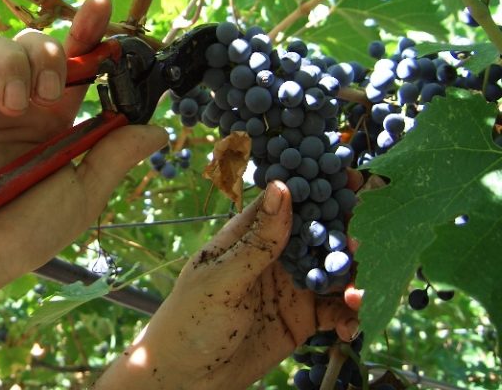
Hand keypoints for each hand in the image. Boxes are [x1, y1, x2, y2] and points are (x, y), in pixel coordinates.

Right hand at [0, 0, 166, 305]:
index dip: (90, 33)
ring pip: (3, 44)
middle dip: (54, 56)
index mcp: (52, 120)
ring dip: (17, 66)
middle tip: (53, 94)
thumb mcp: (80, 193)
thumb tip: (158, 129)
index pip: (75, 65)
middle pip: (41, 44)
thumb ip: (114, 155)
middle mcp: (17, 102)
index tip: (102, 6)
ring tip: (12, 108)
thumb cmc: (19, 232)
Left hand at [97, 175, 362, 389]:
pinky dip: (350, 316)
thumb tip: (280, 187)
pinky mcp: (302, 319)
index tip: (354, 181)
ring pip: (334, 272)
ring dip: (352, 280)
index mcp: (250, 235)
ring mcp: (291, 286)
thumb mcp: (222, 279)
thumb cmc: (190, 320)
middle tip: (363, 246)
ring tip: (356, 297)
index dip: (319, 190)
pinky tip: (350, 329)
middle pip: (319, 235)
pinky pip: (336, 311)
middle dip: (346, 236)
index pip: (288, 202)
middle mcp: (275, 255)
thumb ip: (257, 240)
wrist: (187, 378)